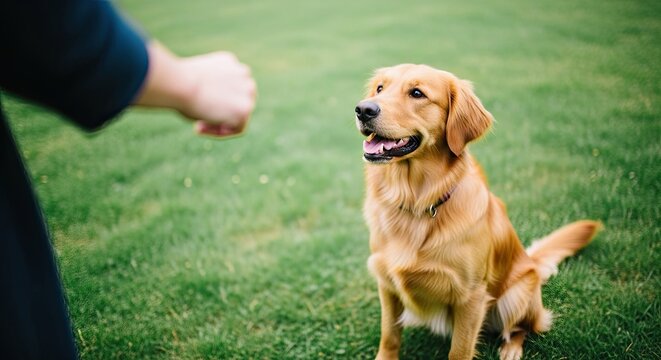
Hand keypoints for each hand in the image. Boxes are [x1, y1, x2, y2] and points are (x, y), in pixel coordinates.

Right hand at [135, 42, 256, 137]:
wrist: (180, 84)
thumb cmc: (177, 83)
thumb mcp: (193, 82)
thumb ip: (208, 91)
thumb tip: (212, 105)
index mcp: (229, 63)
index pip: (230, 87)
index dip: (214, 101)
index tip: (196, 107)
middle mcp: (242, 74)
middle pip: (238, 101)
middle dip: (221, 113)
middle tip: (197, 123)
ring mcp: (247, 90)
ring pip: (240, 115)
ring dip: (221, 124)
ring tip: (198, 125)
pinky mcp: (245, 108)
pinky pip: (238, 128)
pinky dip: (220, 133)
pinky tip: (200, 127)